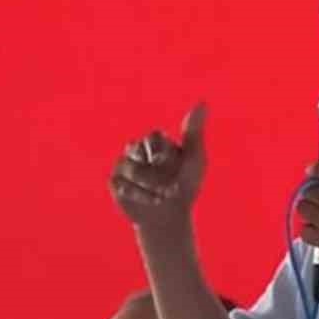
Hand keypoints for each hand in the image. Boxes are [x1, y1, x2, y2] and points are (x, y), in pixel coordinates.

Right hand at [109, 103, 206, 238]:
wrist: (170, 217)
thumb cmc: (185, 186)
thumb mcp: (194, 158)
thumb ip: (193, 132)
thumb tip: (203, 102)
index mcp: (154, 141)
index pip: (153, 137)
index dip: (164, 155)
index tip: (177, 169)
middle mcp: (136, 150)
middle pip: (138, 149)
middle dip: (156, 172)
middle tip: (171, 188)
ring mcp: (123, 165)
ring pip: (132, 168)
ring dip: (150, 185)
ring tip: (161, 197)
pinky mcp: (115, 181)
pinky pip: (122, 184)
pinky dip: (140, 195)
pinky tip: (150, 201)